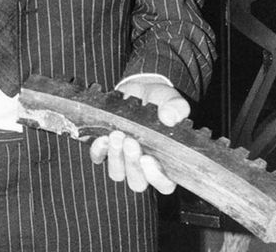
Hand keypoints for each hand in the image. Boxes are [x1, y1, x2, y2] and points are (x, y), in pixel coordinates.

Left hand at [87, 79, 189, 193]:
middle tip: (130, 142)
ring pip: (117, 173)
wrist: (140, 90)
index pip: (165, 184)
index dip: (156, 177)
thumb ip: (176, 108)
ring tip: (117, 135)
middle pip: (137, 182)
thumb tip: (170, 117)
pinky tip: (103, 137)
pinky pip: (99, 158)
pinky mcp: (107, 150)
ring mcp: (124, 160)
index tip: (148, 159)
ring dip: (115, 157)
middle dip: (132, 164)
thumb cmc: (160, 101)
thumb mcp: (172, 101)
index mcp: (167, 162)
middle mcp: (144, 167)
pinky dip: (99, 150)